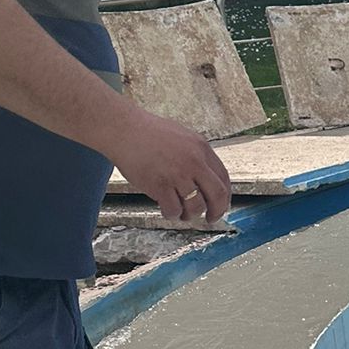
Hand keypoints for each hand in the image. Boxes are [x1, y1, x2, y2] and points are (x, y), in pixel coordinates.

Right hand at [112, 109, 234, 223]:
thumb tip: (208, 180)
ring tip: (182, 213)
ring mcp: (177, 174)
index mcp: (201, 149)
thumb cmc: (149, 133)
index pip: (224, 179)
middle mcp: (193, 161)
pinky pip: (174, 210)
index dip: (224, 198)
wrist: (124, 129)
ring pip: (196, 206)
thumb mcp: (183, 138)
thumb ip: (197, 156)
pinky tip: (167, 210)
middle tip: (209, 219)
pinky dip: (172, 214)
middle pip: (217, 195)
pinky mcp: (160, 184)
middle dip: (216, 212)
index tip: (220, 207)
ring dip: (190, 215)